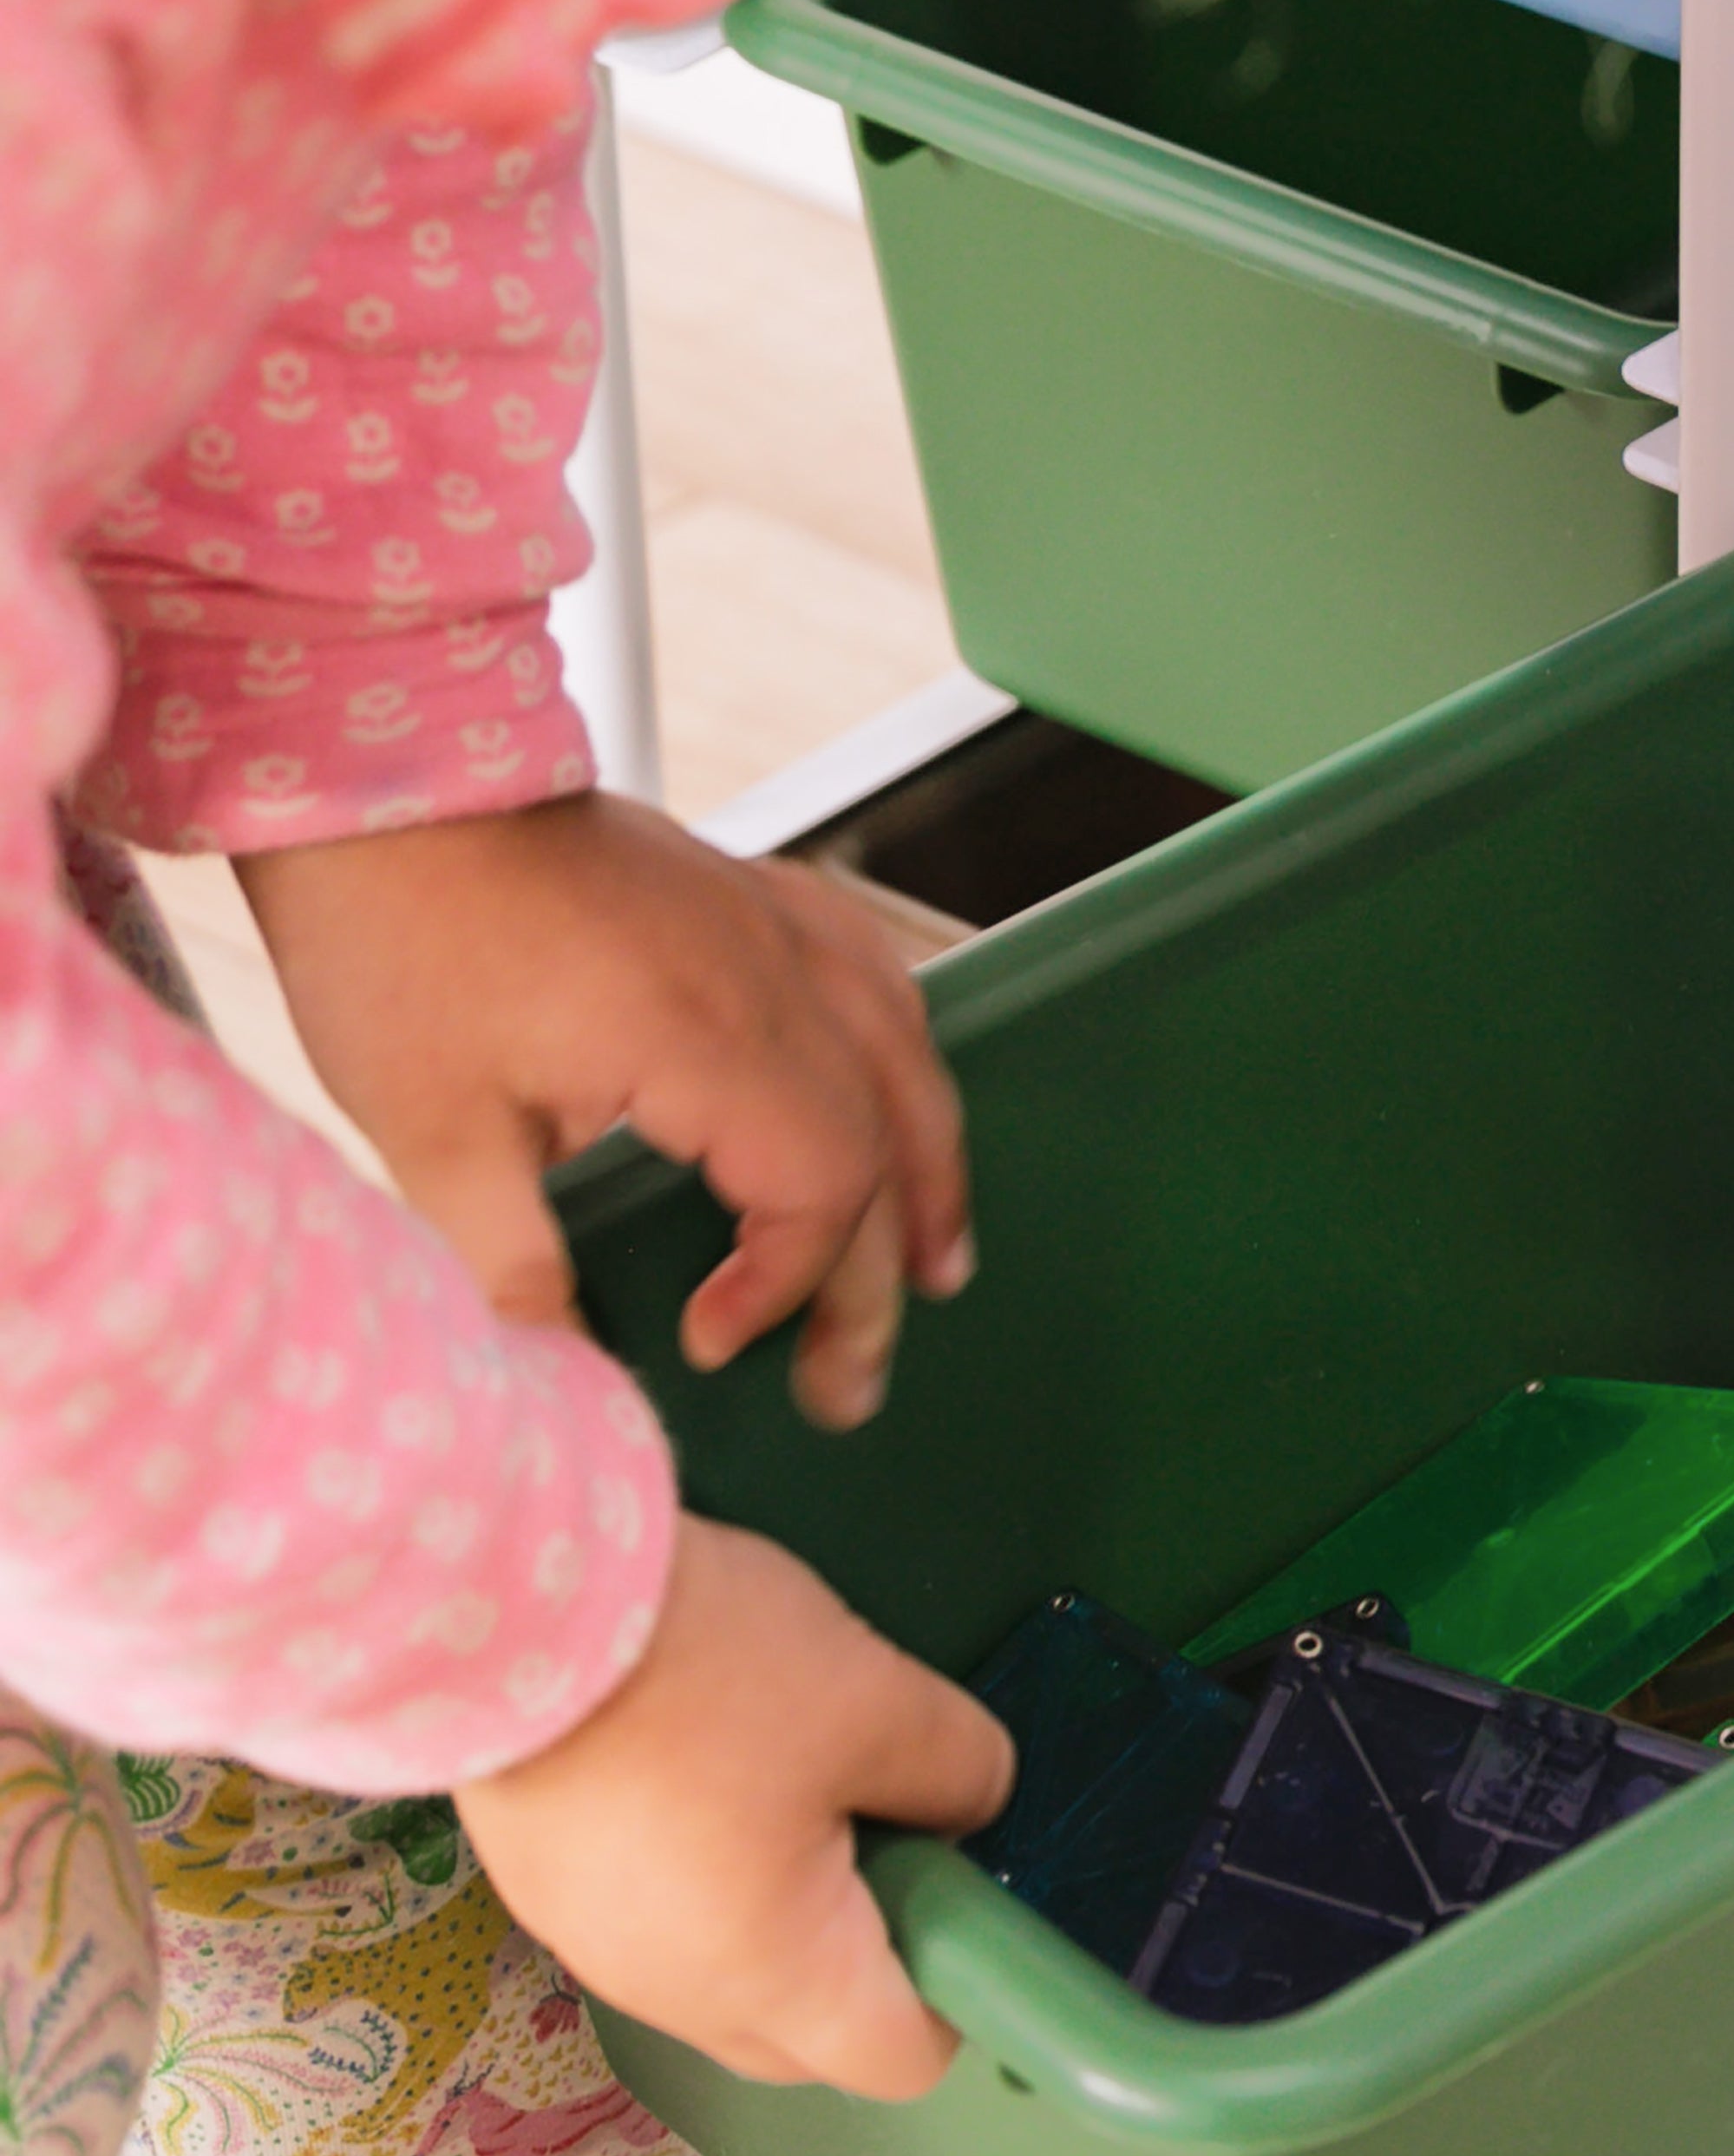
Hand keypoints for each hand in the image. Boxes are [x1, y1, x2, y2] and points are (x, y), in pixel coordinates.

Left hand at [235, 793, 969, 1428]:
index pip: (818, 1189)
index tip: (711, 1338)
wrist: (377, 773)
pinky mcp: (748, 895)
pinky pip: (876, 974)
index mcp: (700, 1037)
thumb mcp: (428, 1125)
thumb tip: (558, 1374)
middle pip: (883, 1148)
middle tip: (843, 1382)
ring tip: (934, 1266)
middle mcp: (766, 977)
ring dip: (930, 1172)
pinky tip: (903, 1096)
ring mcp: (768, 926)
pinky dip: (904, 1054)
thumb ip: (508, 1262)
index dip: (785, 1286)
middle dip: (872, 1282)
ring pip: (907, 1061)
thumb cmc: (397, 932)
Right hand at [457, 1517, 1012, 2096]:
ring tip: (781, 1780)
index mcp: (779, 1980)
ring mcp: (597, 1952)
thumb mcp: (879, 1701)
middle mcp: (682, 1997)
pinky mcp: (543, 1891)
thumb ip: (959, 1773)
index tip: (959, 1893)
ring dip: (779, 1915)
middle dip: (868, 1959)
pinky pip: (654, 1921)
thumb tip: (969, 1807)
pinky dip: (698, 1878)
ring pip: (729, 1978)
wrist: (505, 1609)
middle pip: (811, 2037)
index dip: (957, 1991)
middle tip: (877, 1828)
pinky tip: (696, 1767)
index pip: (902, 2060)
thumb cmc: (708, 1675)